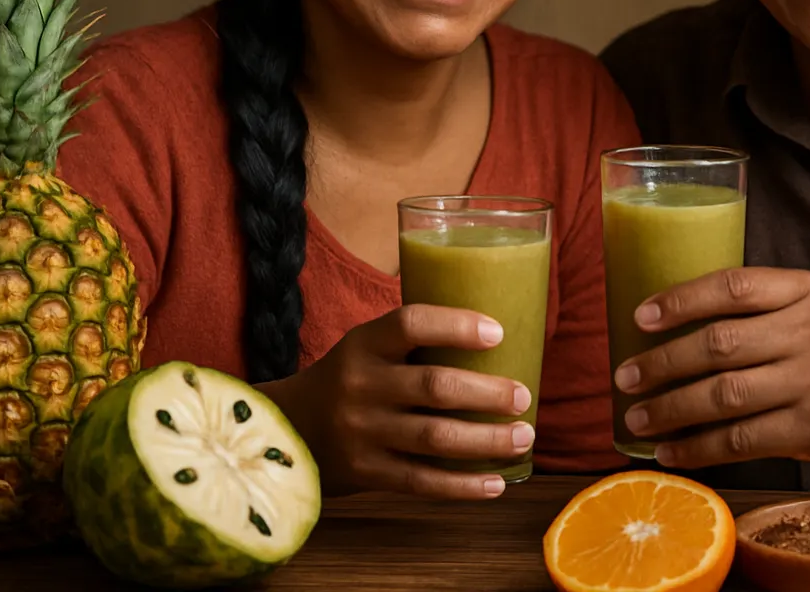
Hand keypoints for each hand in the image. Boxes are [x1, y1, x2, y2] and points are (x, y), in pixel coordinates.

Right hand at [266, 304, 533, 499]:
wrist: (285, 430)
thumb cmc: (348, 380)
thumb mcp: (366, 348)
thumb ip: (413, 341)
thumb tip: (495, 334)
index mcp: (364, 344)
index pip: (411, 324)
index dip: (456, 326)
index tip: (498, 333)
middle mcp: (360, 386)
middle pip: (435, 387)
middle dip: (488, 393)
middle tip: (524, 396)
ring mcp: (361, 433)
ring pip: (436, 438)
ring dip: (488, 440)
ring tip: (524, 437)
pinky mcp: (366, 474)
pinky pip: (422, 481)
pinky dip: (464, 485)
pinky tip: (497, 483)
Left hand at [613, 267, 809, 469]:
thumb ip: (759, 304)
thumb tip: (671, 319)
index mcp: (808, 290)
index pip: (735, 286)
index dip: (682, 299)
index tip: (640, 316)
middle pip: (720, 345)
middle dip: (663, 363)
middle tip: (624, 376)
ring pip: (725, 396)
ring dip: (671, 410)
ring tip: (636, 418)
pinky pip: (742, 441)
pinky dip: (699, 449)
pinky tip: (671, 451)